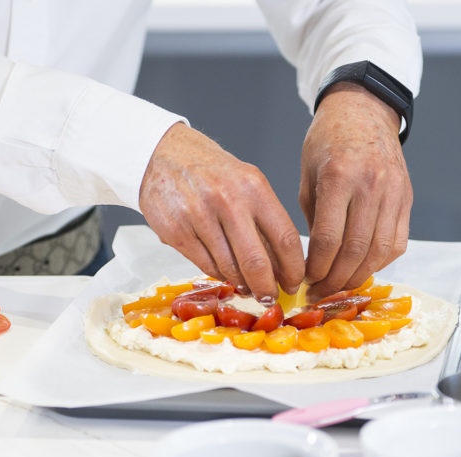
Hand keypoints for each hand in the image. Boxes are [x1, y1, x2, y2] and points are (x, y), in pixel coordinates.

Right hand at [139, 123, 303, 301]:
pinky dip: (218, 274)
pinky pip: (205, 265)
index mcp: (253, 187)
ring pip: (229, 268)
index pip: (285, 238)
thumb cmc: (212, 173)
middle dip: (266, 287)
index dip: (293, 269)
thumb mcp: (246, 184)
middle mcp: (227, 200)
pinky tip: (223, 271)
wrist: (166, 156)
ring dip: (241, 283)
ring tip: (246, 286)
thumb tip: (283, 265)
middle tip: (269, 297)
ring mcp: (199, 216)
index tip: (294, 283)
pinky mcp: (176, 231)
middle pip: (256, 261)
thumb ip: (264, 220)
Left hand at [299, 82, 412, 299]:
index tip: (304, 280)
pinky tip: (360, 268)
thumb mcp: (307, 176)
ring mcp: (394, 192)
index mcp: (340, 178)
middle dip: (335, 280)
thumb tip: (311, 261)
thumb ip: (312, 217)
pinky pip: (396, 242)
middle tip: (318, 293)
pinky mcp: (407, 198)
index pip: (329, 239)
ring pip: (379, 252)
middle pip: (355, 251)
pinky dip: (379, 262)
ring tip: (338, 287)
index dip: (316, 268)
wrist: (363, 111)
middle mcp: (371, 186)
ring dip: (357, 276)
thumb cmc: (327, 142)